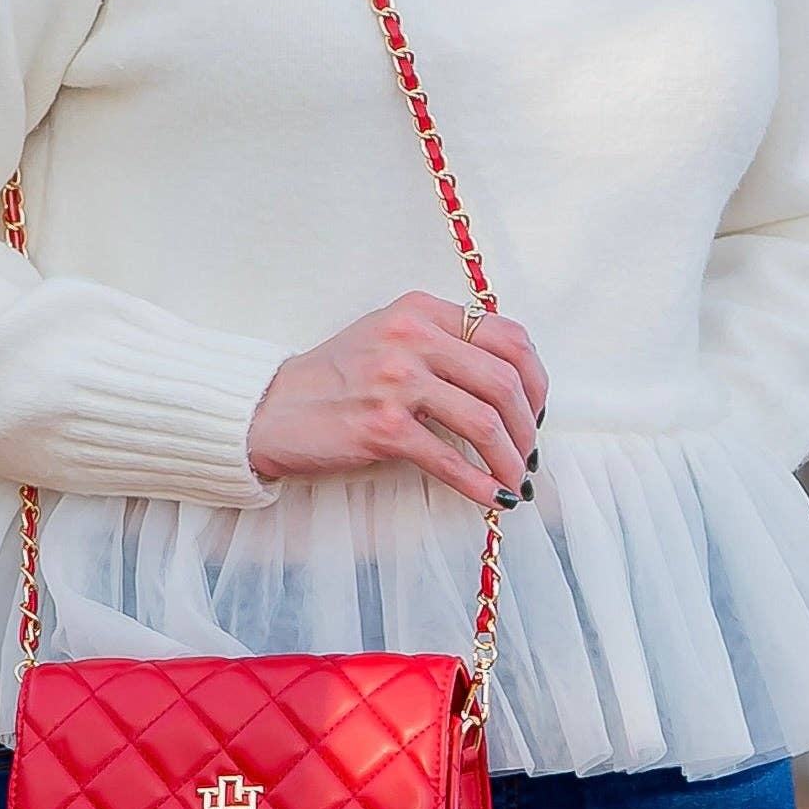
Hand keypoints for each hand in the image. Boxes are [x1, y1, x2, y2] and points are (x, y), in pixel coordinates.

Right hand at [248, 291, 547, 508]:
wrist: (271, 410)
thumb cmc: (334, 379)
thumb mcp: (388, 337)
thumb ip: (441, 344)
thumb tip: (509, 385)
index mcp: (420, 310)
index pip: (507, 336)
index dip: (536, 379)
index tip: (535, 411)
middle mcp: (410, 337)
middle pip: (504, 381)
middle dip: (528, 426)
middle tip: (529, 453)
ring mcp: (395, 381)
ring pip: (484, 421)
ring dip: (511, 459)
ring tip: (516, 479)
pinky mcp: (382, 427)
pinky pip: (449, 459)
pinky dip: (479, 484)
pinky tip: (492, 497)